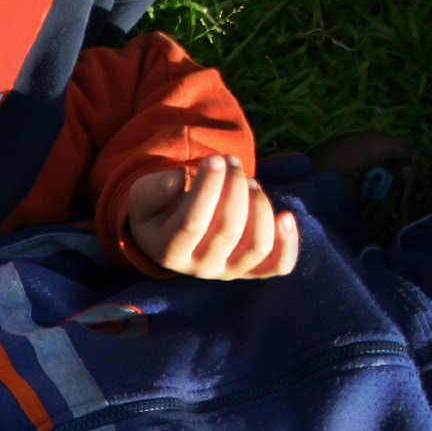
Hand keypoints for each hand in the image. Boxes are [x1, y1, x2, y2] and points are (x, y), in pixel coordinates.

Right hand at [127, 155, 298, 279]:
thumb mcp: (143, 196)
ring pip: (257, 245)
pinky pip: (278, 265)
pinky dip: (288, 243)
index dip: (207, 189)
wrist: (173, 232)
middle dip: (236, 187)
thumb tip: (176, 181)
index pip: (193, 224)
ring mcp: (229, 271)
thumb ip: (153, 189)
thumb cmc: (160, 208)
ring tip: (250, 181)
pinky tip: (285, 216)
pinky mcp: (252, 269)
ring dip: (260, 206)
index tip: (214, 159)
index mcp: (169, 252)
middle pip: (229, 230)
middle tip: (231, 161)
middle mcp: (200, 268)